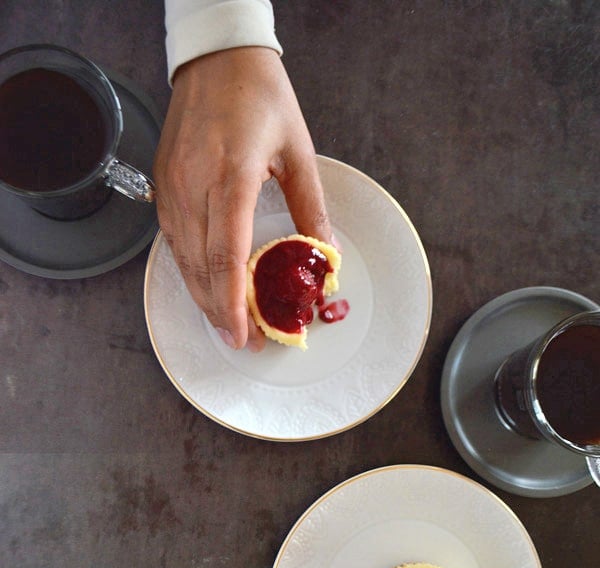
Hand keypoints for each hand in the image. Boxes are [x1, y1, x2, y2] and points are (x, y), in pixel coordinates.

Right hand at [153, 47, 331, 350]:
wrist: (217, 58)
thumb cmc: (260, 97)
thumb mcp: (298, 151)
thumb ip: (311, 209)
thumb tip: (325, 256)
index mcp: (230, 176)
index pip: (226, 258)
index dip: (233, 304)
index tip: (245, 335)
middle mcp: (193, 185)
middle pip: (200, 269)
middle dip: (222, 313)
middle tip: (246, 341)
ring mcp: (172, 187)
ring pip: (182, 261)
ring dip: (205, 299)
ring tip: (229, 325)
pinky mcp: (162, 187)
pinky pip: (173, 243)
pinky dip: (191, 273)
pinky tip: (208, 290)